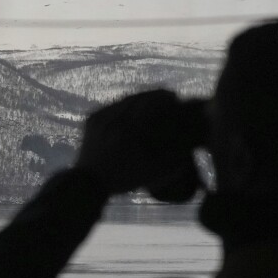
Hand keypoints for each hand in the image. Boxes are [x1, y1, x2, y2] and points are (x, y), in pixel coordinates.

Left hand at [73, 89, 203, 198]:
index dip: (164, 97)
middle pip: (138, 98)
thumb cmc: (122, 179)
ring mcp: (101, 118)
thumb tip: (188, 152)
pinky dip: (124, 104)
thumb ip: (172, 163)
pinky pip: (111, 105)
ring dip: (140, 97)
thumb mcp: (150, 173)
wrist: (88, 183)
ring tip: (151, 100)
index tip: (174, 97)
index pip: (150, 103)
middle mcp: (114, 120)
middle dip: (154, 95)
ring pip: (124, 99)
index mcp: (129, 131)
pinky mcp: (92, 119)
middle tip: (165, 96)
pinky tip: (133, 106)